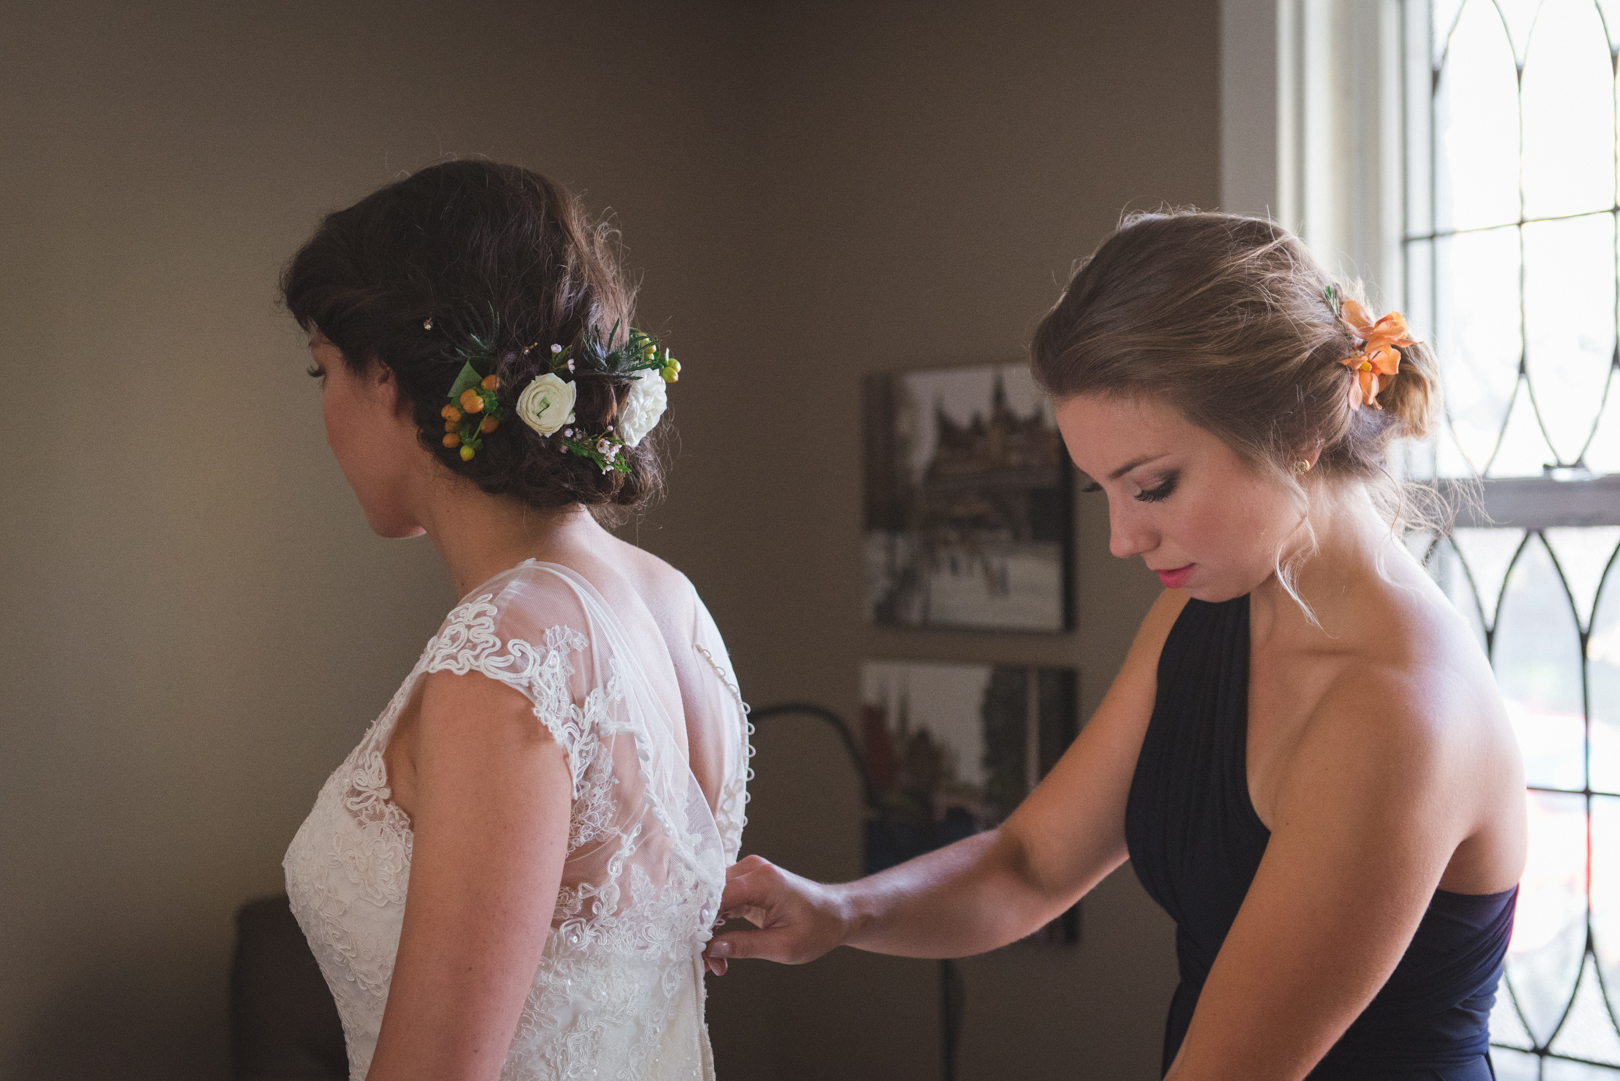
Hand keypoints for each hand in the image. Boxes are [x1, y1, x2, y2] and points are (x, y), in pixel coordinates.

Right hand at [702, 855, 848, 975]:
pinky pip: (721, 901)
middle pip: (708, 896)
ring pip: (711, 900)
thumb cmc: (819, 927)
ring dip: (707, 931)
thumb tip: (711, 950)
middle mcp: (752, 870)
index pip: (715, 896)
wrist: (838, 914)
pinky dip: (716, 925)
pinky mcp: (747, 884)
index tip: (693, 949)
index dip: (698, 923)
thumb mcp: (783, 946)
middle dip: (701, 931)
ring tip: (715, 963)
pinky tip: (719, 950)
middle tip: (706, 963)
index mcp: (763, 881)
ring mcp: (749, 874)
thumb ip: (745, 946)